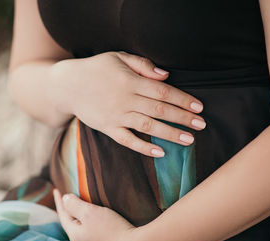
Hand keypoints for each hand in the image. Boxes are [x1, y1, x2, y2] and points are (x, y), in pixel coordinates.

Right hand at [49, 51, 205, 157]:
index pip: (163, 92)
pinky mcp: (107, 128)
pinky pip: (127, 140)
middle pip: (160, 110)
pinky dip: (143, 148)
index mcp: (130, 81)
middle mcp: (125, 99)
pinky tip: (160, 153)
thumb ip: (143, 65)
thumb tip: (166, 76)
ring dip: (170, 134)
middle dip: (183, 118)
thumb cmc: (96, 69)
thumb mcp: (118, 57)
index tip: (199, 107)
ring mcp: (116, 116)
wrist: (67, 85)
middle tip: (202, 125)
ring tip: (189, 140)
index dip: (183, 100)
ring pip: (148, 127)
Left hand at [53, 189, 144, 240]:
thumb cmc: (111, 229)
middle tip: (65, 197)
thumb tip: (65, 199)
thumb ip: (75, 205)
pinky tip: (95, 217)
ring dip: (79, 214)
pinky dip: (89, 219)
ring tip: (79, 205)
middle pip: (71, 221)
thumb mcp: (89, 213)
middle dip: (67, 209)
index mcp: (75, 234)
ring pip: (81, 225)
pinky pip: (91, 229)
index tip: (56, 190)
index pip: (63, 214)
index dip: (59, 201)